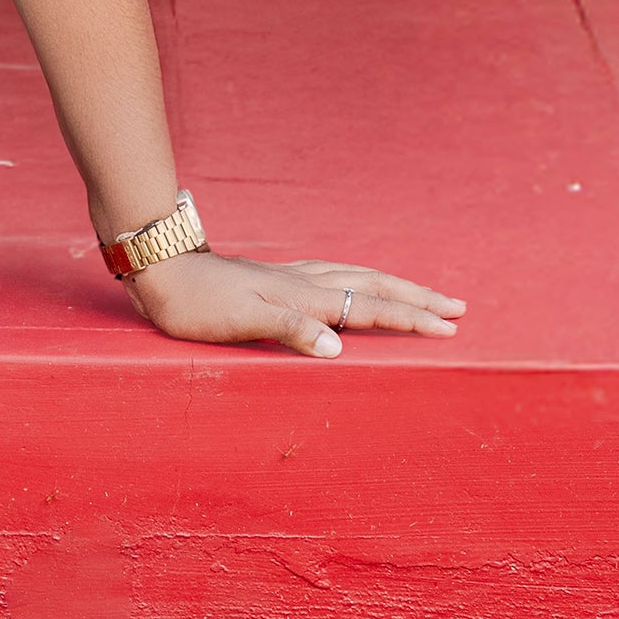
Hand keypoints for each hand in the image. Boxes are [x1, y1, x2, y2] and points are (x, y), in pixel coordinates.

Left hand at [125, 249, 465, 357]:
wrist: (161, 271)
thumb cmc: (197, 304)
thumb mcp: (241, 322)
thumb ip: (290, 331)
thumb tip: (338, 347)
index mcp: (303, 297)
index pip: (369, 307)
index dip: (410, 318)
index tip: (449, 326)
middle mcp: (303, 283)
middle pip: (373, 285)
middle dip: (417, 298)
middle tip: (458, 307)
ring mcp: (290, 276)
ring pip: (356, 275)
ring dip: (393, 285)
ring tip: (423, 293)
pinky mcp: (275, 277)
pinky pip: (334, 275)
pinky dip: (360, 279)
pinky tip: (356, 283)